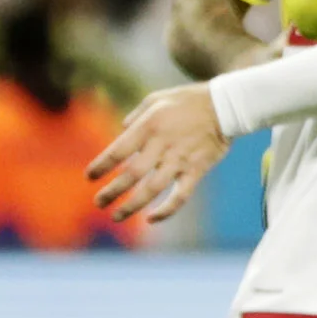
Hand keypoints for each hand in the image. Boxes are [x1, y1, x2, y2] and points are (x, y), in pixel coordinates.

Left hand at [87, 84, 229, 222]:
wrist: (227, 105)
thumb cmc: (188, 100)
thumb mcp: (156, 99)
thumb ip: (136, 116)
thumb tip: (122, 131)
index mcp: (148, 126)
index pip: (117, 151)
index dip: (100, 166)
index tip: (89, 177)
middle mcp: (162, 145)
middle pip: (131, 174)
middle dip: (111, 191)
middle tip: (99, 202)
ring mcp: (180, 159)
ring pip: (152, 189)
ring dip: (132, 205)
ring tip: (116, 216)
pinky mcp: (197, 169)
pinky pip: (180, 196)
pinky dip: (166, 210)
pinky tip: (152, 218)